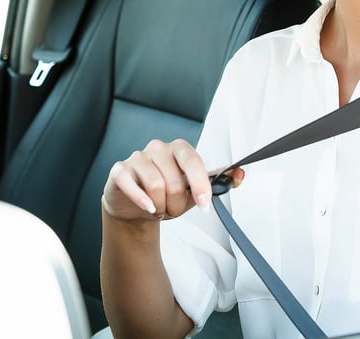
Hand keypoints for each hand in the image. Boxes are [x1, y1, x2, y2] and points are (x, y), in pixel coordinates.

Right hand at [102, 139, 242, 221]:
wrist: (137, 207)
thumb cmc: (166, 195)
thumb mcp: (194, 190)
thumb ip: (217, 181)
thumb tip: (239, 174)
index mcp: (179, 149)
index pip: (193, 161)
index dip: (200, 185)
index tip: (204, 205)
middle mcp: (158, 148)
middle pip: (174, 180)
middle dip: (177, 204)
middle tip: (174, 211)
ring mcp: (137, 158)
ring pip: (155, 185)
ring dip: (160, 206)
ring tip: (159, 209)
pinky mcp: (120, 170)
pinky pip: (130, 184)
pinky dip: (141, 199)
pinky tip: (147, 207)